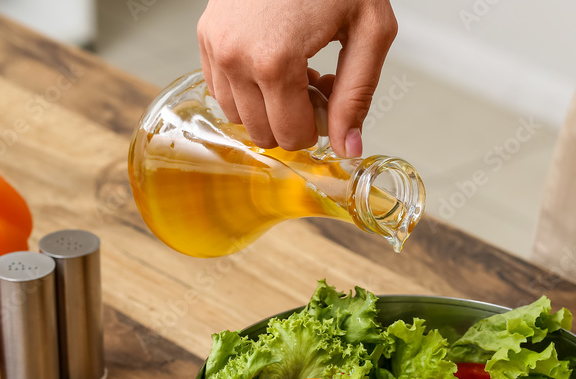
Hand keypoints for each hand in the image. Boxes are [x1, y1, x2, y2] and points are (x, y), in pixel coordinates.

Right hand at [197, 0, 397, 156]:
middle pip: (264, 132)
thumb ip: (358, 96)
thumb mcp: (370, 32)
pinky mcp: (205, 34)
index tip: (331, 101)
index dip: (318, 128)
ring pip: (238, 115)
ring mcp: (215, 45)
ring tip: (296, 71)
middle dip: (293, 120)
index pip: (292, 135)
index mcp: (275, 60)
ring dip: (268, 106)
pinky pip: (220, 89)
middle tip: (317, 84)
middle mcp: (236, 56)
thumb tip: (348, 149)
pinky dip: (247, 89)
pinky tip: (273, 62)